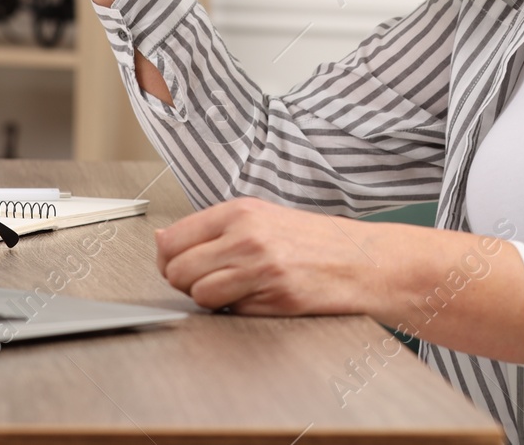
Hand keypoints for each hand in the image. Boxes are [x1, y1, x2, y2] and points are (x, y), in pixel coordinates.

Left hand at [154, 197, 380, 315]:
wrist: (362, 261)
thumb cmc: (314, 241)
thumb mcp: (261, 219)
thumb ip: (212, 230)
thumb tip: (162, 241)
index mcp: (240, 212)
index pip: (172, 240)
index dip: (170, 259)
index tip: (181, 264)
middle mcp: (246, 236)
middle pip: (177, 271)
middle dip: (188, 283)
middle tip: (213, 280)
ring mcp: (259, 268)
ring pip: (199, 295)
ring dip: (212, 300)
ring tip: (239, 289)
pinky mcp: (273, 297)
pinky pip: (230, 312)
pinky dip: (238, 311)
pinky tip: (260, 297)